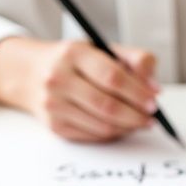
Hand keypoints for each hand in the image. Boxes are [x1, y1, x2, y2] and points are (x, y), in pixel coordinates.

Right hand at [0, 37, 159, 142]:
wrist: (31, 74)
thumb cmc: (75, 62)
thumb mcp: (103, 49)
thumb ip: (135, 60)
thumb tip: (154, 87)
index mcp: (74, 53)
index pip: (112, 76)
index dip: (138, 91)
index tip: (154, 99)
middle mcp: (59, 79)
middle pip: (107, 105)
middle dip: (135, 114)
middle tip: (151, 117)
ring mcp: (54, 105)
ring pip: (101, 125)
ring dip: (127, 127)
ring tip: (140, 122)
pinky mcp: (54, 126)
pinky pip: (92, 136)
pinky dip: (112, 134)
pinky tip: (121, 127)